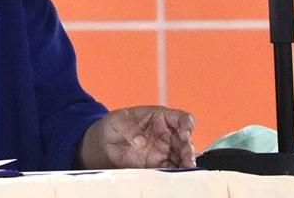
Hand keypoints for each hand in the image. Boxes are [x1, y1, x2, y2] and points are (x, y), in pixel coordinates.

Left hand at [76, 105, 194, 168]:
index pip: (181, 118)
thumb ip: (129, 128)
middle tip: (188, 161)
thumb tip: (140, 141)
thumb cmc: (114, 125)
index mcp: (161, 117)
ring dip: (186, 164)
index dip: (186, 124)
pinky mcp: (159, 165)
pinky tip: (175, 176)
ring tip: (185, 170)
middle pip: (185, 141)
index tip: (185, 134)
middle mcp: (167, 134)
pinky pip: (171, 168)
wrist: (104, 144)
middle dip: (189, 150)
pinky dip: (175, 172)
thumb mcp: (118, 121)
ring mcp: (164, 150)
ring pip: (182, 157)